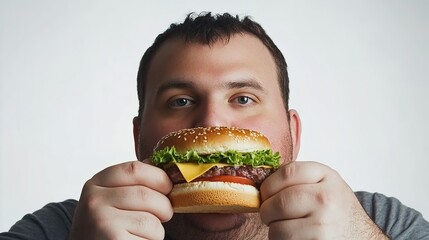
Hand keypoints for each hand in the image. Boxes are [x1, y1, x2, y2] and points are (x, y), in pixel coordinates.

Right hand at [69, 160, 172, 239]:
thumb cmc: (103, 227)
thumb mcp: (109, 198)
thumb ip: (132, 183)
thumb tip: (167, 170)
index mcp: (96, 184)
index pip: (134, 169)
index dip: (159, 176)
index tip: (168, 186)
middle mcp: (95, 201)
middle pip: (146, 195)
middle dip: (164, 207)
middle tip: (164, 214)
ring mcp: (102, 222)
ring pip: (151, 221)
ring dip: (157, 230)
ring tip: (143, 232)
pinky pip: (149, 238)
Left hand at [259, 161, 387, 239]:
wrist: (362, 236)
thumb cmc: (336, 210)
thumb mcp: (324, 184)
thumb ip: (297, 179)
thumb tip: (260, 185)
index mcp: (326, 176)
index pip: (287, 173)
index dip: (269, 185)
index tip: (265, 193)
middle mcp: (326, 199)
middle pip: (279, 202)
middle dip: (267, 211)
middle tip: (269, 215)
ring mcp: (323, 224)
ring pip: (277, 228)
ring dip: (274, 231)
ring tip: (285, 228)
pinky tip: (295, 237)